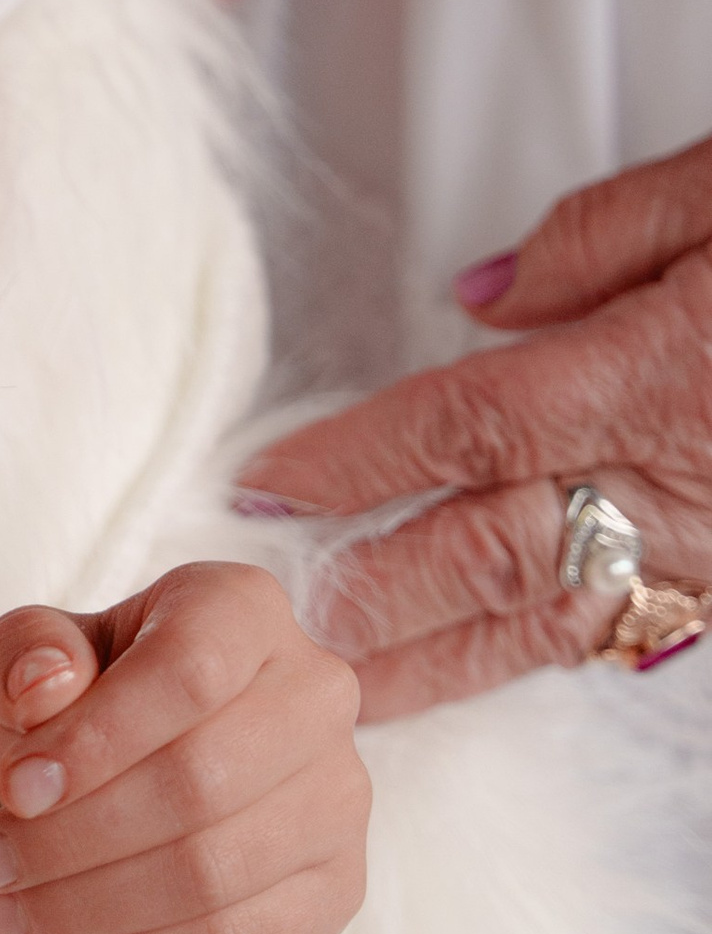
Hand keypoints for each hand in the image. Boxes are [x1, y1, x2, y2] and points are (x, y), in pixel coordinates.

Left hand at [0, 563, 366, 933]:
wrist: (145, 753)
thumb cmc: (84, 691)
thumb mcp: (35, 651)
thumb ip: (28, 654)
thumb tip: (43, 691)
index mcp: (243, 609)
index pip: (187, 672)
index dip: (97, 739)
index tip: (11, 789)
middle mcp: (315, 693)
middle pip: (199, 784)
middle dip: (71, 839)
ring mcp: (339, 796)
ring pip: (216, 873)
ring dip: (90, 910)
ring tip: (0, 916)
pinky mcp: (336, 887)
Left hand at [247, 133, 711, 717]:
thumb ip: (596, 242)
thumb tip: (479, 300)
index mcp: (657, 372)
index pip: (465, 427)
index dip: (354, 464)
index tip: (264, 488)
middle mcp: (689, 479)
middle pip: (496, 551)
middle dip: (377, 597)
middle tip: (273, 636)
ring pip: (564, 617)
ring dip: (449, 657)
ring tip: (352, 691)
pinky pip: (641, 624)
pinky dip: (553, 647)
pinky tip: (490, 661)